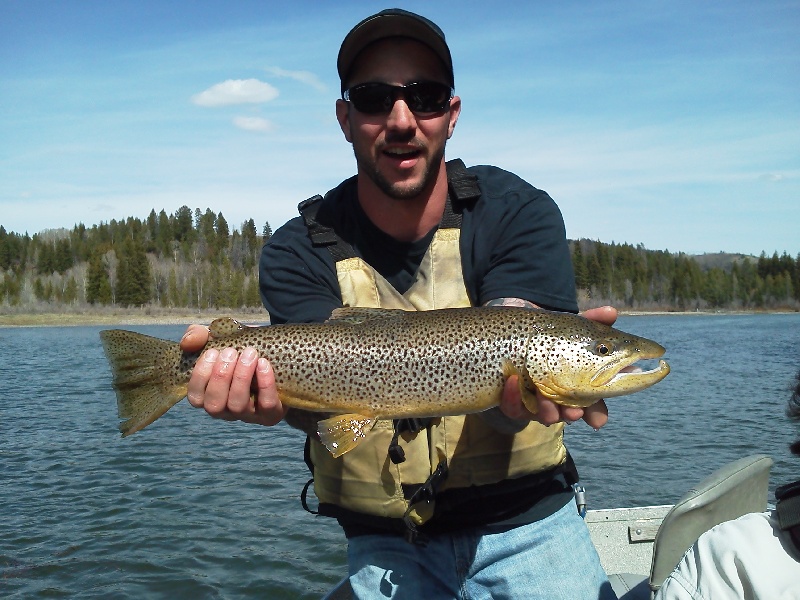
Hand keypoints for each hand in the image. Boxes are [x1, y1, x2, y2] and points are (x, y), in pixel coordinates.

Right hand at [180, 324, 286, 425]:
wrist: (276, 356)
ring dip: (241, 377)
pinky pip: (266, 404)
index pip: (195, 398)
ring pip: (238, 405)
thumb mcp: (218, 338)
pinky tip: (263, 363)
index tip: (212, 351)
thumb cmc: (240, 349)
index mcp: (209, 396)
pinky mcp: (270, 414)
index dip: (200, 376)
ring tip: (250, 353)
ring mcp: (247, 414)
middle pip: (214, 405)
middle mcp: (225, 410)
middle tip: (231, 351)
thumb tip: (188, 343)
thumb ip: (198, 336)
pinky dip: (264, 384)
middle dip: (220, 377)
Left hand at [498, 305, 617, 427]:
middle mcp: (557, 398)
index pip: (591, 406)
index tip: (598, 421)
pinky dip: (512, 397)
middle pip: (566, 414)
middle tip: (574, 411)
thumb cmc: (549, 333)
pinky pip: (511, 406)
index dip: (596, 415)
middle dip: (571, 415)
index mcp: (576, 386)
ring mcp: (533, 400)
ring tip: (545, 398)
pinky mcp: (510, 398)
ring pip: (540, 414)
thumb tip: (612, 312)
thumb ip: (591, 319)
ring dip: (546, 410)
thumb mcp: (570, 325)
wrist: (513, 328)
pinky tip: (513, 380)